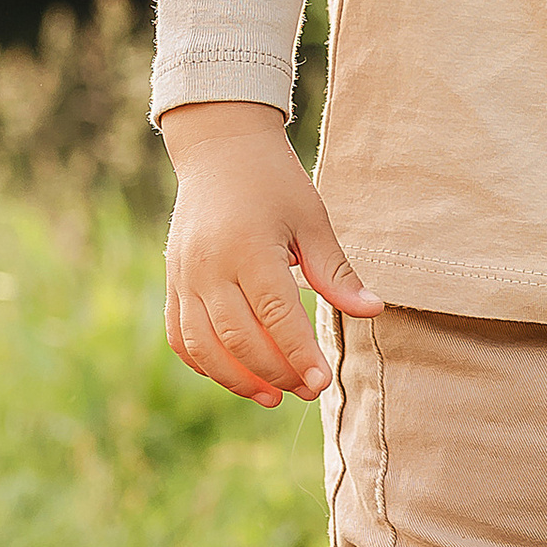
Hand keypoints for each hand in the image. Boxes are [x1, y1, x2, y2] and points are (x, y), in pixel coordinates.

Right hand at [160, 101, 384, 407]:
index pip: (275, 315)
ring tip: (274, 397)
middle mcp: (209, 267)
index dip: (299, 355)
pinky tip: (236, 376)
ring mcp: (184, 277)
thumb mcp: (312, 218)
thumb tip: (373, 310)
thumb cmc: (274, 182)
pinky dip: (206, 365)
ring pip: (205, 347)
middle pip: (239, 339)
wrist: (219, 149)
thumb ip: (336, 270)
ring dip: (239, 380)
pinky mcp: (173, 282)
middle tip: (310, 391)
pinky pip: (181, 338)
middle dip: (276, 374)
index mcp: (249, 248)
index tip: (322, 383)